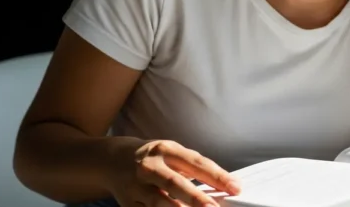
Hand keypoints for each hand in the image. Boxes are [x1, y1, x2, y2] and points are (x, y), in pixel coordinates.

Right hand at [105, 139, 240, 206]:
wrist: (114, 160)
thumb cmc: (155, 157)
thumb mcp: (173, 153)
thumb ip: (195, 168)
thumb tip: (223, 185)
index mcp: (166, 149)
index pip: (196, 163)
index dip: (216, 176)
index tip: (235, 187)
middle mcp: (149, 166)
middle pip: (175, 183)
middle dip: (196, 198)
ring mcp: (136, 185)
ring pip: (158, 202)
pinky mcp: (127, 202)